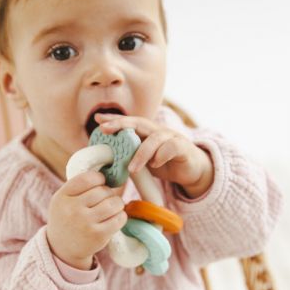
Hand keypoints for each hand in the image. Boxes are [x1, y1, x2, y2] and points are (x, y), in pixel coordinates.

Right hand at [46, 170, 127, 269]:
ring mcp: (86, 223)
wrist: (62, 248)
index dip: (99, 178)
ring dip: (117, 203)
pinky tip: (115, 218)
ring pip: (114, 203)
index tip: (101, 183)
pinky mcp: (98, 235)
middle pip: (103, 191)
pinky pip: (119, 218)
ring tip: (112, 207)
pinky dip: (121, 216)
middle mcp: (72, 210)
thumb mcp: (63, 199)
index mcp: (62, 196)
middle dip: (108, 193)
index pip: (88, 178)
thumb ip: (79, 186)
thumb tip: (108, 172)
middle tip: (105, 199)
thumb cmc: (67, 217)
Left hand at [94, 113, 213, 197]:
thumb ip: (129, 158)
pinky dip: (161, 155)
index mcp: (147, 133)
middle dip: (121, 124)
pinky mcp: (183, 148)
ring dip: (141, 153)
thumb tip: (106, 164)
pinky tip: (155, 164)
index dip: (114, 120)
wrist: (191, 171)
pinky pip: (171, 147)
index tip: (98, 119)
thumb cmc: (164, 164)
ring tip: (132, 168)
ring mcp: (171, 138)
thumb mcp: (143, 161)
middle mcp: (158, 131)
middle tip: (105, 129)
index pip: (129, 123)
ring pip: (154, 138)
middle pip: (140, 122)